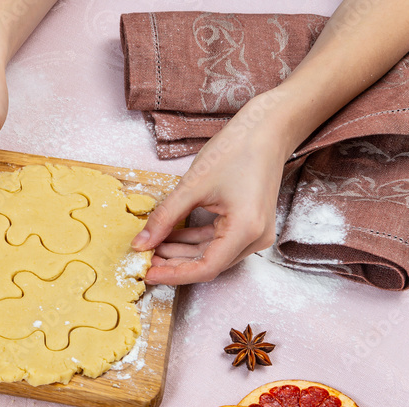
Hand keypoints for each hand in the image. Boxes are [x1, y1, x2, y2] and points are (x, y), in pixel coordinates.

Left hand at [131, 95, 291, 283]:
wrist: (267, 129)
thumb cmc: (236, 150)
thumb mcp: (192, 185)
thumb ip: (164, 218)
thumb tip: (141, 244)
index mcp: (245, 230)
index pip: (206, 268)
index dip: (173, 274)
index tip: (147, 273)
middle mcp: (255, 238)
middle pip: (208, 264)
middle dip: (174, 264)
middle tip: (143, 261)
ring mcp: (254, 233)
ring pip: (211, 254)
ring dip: (181, 253)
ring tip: (152, 248)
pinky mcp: (249, 225)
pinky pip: (217, 242)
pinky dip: (193, 241)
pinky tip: (169, 238)